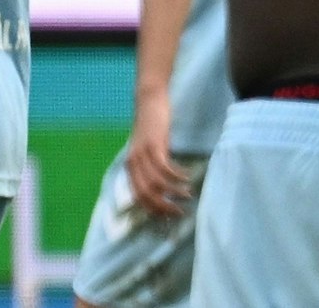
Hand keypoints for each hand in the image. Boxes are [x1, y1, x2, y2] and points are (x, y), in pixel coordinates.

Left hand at [124, 91, 190, 218]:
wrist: (149, 101)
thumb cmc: (151, 125)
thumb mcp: (147, 148)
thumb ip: (149, 165)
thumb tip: (161, 184)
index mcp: (130, 167)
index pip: (139, 197)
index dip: (154, 209)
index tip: (168, 217)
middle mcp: (133, 164)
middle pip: (147, 194)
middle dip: (164, 207)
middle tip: (180, 213)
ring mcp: (143, 155)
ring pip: (156, 184)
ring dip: (173, 192)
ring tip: (188, 195)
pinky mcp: (154, 146)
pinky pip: (165, 168)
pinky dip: (177, 176)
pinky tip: (187, 177)